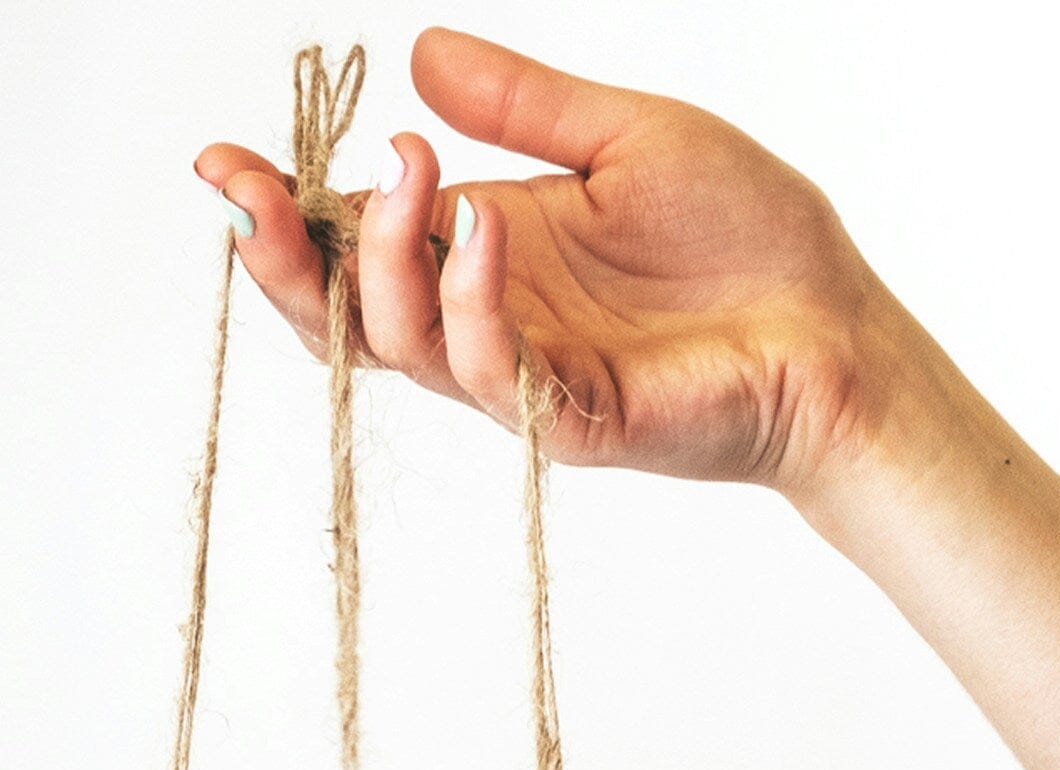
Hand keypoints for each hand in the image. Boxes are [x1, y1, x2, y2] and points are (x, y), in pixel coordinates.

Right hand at [195, 27, 896, 491]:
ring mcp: (524, 381)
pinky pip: (495, 376)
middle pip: (341, 318)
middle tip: (253, 188)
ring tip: (415, 170)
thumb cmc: (746, 242)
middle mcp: (486, 325)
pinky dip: (473, 303)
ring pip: (400, 347)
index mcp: (482, 259)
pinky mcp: (573, 423)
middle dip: (283, 259)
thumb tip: (420, 55)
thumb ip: (523, 106)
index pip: (353, 246)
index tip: (223, 161)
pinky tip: (480, 225)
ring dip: (382, 259)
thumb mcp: (624, 136)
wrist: (836, 324)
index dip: (282, 213)